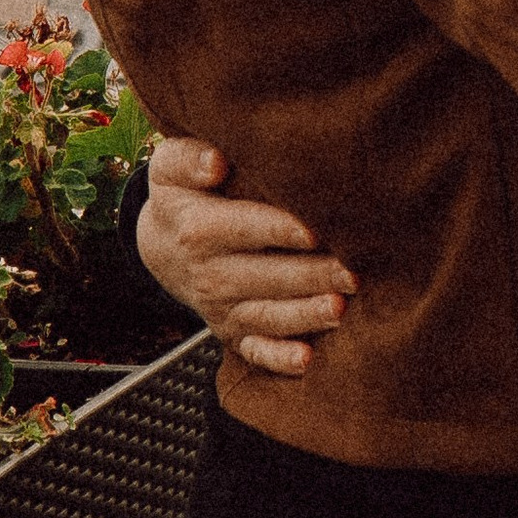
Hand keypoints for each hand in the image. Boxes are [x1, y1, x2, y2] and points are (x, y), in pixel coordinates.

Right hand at [138, 136, 356, 377]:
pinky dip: (279, 359)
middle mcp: (211, 275)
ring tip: (341, 309)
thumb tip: (216, 162)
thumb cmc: (182, 195)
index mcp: (199, 230)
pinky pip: (256, 351)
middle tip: (352, 271)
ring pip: (267, 316)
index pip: (243, 229)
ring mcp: (223, 308)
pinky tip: (307, 360)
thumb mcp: (169, 166)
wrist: (164, 243)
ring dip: (305, 315)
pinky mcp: (234, 332)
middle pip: (264, 276)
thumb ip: (188, 158)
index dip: (278, 230)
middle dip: (309, 276)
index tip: (314, 230)